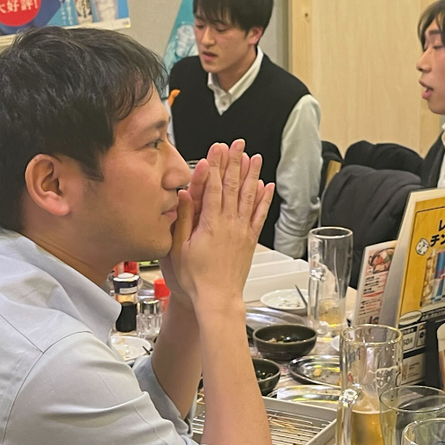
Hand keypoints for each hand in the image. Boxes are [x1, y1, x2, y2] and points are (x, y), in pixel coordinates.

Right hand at [166, 140, 273, 310]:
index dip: (215, 165)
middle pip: (233, 186)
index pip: (213, 187)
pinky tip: (267, 187)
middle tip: (237, 144)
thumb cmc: (195, 280)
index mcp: (210, 224)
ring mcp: (242, 231)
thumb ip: (183, 220)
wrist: (217, 300)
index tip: (216, 149)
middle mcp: (230, 224)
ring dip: (252, 175)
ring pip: (249, 196)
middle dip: (235, 162)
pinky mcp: (250, 240)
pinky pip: (259, 215)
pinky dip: (264, 199)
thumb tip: (183, 195)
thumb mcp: (178, 249)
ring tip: (254, 157)